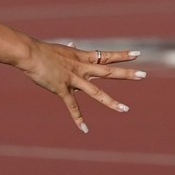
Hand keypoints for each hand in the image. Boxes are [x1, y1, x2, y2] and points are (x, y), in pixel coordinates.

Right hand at [20, 44, 142, 134]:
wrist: (30, 54)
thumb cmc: (44, 51)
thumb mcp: (62, 50)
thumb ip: (70, 50)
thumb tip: (73, 44)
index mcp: (83, 58)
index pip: (107, 56)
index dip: (122, 55)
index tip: (137, 54)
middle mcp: (82, 68)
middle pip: (109, 71)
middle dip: (127, 73)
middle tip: (143, 75)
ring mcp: (74, 79)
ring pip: (97, 92)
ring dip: (112, 102)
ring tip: (126, 109)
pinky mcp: (63, 89)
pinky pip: (73, 106)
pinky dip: (79, 118)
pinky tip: (85, 129)